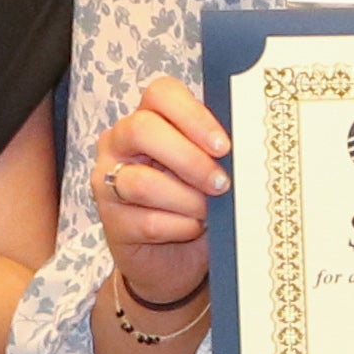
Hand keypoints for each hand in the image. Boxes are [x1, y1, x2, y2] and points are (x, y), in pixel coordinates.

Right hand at [85, 73, 231, 312]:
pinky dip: (180, 226)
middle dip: (189, 158)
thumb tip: (245, 147)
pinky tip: (193, 229)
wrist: (177, 259)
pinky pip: (147, 221)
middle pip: (142, 129)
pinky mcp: (110, 221)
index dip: (193, 115)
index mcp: (149, 118)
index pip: (160, 93)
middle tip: (220, 183)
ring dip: (187, 200)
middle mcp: (120, 143)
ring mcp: (108, 181)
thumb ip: (217, 152)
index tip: (223, 146)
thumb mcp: (211, 171)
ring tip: (209, 212)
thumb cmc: (197, 204)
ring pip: (142, 181)